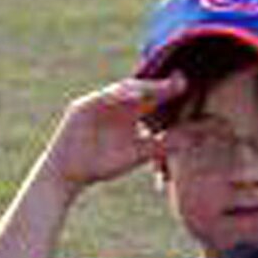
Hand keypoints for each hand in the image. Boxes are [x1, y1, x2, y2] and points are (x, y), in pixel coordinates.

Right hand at [44, 73, 182, 193]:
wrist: (68, 175)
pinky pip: (100, 98)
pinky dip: (114, 96)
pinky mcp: (81, 107)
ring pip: (121, 90)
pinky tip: (131, 95)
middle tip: (177, 81)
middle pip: (138, 88)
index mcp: (128, 112)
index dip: (167, 88)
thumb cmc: (100, 166)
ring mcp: (97, 103)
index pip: (151, 96)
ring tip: (157, 87)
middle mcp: (115, 104)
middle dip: (156, 84)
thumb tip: (190, 141)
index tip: (183, 84)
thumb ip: (159, 146)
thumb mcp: (136, 155)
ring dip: (139, 87)